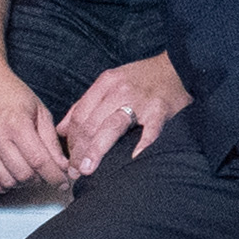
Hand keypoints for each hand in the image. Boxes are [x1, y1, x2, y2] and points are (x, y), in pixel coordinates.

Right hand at [0, 58, 68, 195]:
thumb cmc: (11, 93)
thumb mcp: (39, 110)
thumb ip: (51, 140)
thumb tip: (62, 166)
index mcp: (16, 123)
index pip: (39, 161)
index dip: (54, 176)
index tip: (63, 182)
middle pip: (23, 175)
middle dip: (41, 180)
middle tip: (47, 174)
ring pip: (6, 181)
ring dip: (22, 184)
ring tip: (30, 173)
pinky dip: (2, 186)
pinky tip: (10, 176)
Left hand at [56, 53, 187, 181]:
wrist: (177, 67)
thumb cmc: (142, 78)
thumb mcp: (110, 82)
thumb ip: (85, 104)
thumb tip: (61, 130)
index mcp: (106, 84)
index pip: (80, 115)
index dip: (71, 141)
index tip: (69, 159)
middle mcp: (120, 92)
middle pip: (91, 124)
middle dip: (79, 150)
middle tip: (75, 171)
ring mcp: (140, 101)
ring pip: (111, 127)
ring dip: (97, 150)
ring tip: (87, 169)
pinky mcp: (160, 110)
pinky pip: (150, 131)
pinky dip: (141, 145)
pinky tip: (133, 159)